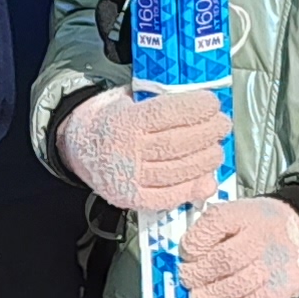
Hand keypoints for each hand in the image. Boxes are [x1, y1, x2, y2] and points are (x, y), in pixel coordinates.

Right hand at [59, 84, 230, 212]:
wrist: (75, 146)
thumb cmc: (108, 119)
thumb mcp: (123, 98)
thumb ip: (154, 100)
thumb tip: (195, 101)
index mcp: (122, 122)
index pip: (166, 114)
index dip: (195, 109)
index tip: (213, 103)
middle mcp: (124, 152)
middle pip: (177, 144)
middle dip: (207, 133)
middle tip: (223, 125)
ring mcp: (128, 178)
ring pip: (176, 171)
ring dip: (205, 161)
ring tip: (217, 151)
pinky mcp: (130, 199)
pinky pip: (166, 198)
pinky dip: (190, 189)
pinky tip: (206, 179)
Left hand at [179, 195, 298, 297]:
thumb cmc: (263, 224)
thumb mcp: (236, 212)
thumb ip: (211, 229)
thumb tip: (186, 254)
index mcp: (244, 214)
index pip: (213, 226)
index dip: (193, 246)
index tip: (186, 255)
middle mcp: (261, 238)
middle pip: (224, 260)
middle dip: (197, 275)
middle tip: (188, 280)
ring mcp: (273, 265)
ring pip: (236, 286)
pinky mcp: (281, 288)